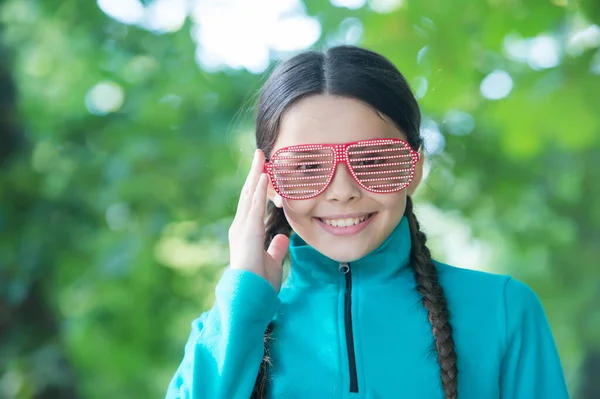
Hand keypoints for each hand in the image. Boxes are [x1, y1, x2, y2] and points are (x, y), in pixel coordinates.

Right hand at [228, 149, 288, 293]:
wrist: (249, 296)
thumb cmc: (259, 283)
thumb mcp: (271, 262)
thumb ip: (275, 248)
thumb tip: (282, 239)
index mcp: (246, 232)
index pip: (251, 203)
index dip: (257, 186)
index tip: (263, 170)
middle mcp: (241, 226)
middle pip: (248, 193)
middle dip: (254, 173)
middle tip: (259, 154)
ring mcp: (242, 228)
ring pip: (249, 195)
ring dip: (256, 174)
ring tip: (260, 156)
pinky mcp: (247, 231)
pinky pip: (254, 205)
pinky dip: (258, 189)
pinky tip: (263, 175)